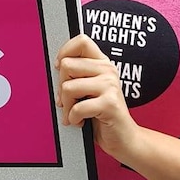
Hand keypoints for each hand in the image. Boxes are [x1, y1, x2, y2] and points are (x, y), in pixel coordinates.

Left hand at [55, 34, 140, 161]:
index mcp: (102, 63)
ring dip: (66, 106)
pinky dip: (73, 118)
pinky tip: (80, 121)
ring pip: (68, 87)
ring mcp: (110, 85)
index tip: (60, 67)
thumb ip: (77, 74)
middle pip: (67, 65)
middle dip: (61, 87)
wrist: (123, 138)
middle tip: (68, 101)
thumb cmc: (102, 114)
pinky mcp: (110, 103)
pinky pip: (77, 107)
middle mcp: (108, 70)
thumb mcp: (89, 89)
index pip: (82, 41)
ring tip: (75, 113)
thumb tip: (56, 65)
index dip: (65, 51)